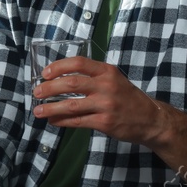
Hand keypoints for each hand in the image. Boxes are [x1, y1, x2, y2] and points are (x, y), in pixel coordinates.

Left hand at [31, 57, 168, 146]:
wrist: (150, 119)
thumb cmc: (127, 98)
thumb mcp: (114, 80)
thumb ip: (92, 77)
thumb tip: (60, 80)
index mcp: (107, 72)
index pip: (79, 63)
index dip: (58, 67)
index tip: (45, 73)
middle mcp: (106, 86)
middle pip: (71, 84)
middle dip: (49, 88)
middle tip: (36, 92)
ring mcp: (105, 105)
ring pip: (71, 105)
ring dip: (51, 108)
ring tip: (38, 110)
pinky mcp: (104, 122)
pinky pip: (77, 121)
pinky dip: (62, 121)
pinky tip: (53, 121)